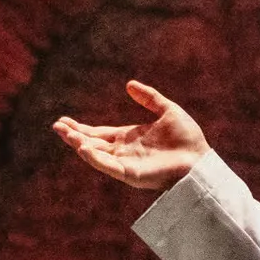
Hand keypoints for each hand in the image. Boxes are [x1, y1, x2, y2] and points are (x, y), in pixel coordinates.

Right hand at [53, 81, 209, 190]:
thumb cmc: (188, 139)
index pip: (99, 133)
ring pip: (97, 155)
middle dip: (74, 136)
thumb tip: (129, 85)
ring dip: (80, 145)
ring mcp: (128, 164)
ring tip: (65, 134)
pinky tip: (83, 148)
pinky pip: (110, 167)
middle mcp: (125, 152)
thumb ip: (149, 98)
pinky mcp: (133, 174)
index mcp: (130, 138)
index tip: (63, 121)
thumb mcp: (168, 111)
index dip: (81, 128)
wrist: (202, 158)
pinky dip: (96, 159)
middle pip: (93, 144)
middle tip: (56, 126)